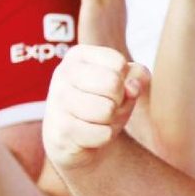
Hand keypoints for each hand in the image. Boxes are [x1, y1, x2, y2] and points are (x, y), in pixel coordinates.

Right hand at [42, 45, 147, 170]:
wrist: (75, 140)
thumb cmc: (102, 103)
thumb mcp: (123, 85)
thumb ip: (136, 76)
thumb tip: (134, 86)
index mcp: (78, 56)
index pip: (118, 63)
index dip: (125, 81)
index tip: (111, 89)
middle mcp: (63, 73)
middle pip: (113, 83)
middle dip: (118, 100)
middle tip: (108, 106)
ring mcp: (57, 102)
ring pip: (107, 110)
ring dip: (111, 120)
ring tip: (98, 120)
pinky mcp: (60, 131)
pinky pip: (102, 134)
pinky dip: (104, 137)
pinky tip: (91, 135)